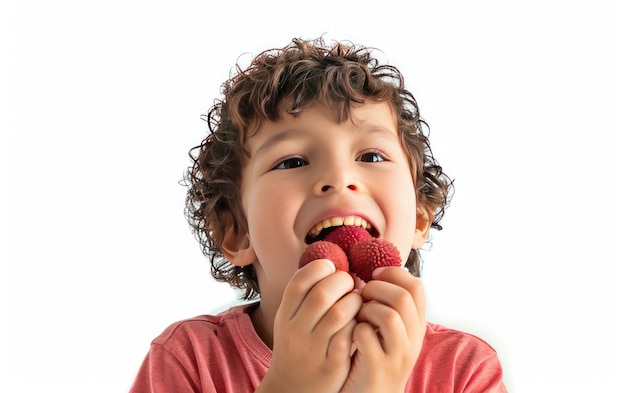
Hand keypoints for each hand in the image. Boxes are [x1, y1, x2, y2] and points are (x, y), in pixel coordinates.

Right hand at [257, 259, 362, 392]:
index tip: (331, 268)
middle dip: (342, 281)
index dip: (318, 268)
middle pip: (321, 294)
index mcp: (284, 316)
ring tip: (357, 301)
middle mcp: (295, 331)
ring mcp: (313, 349)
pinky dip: (358, 324)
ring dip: (355, 301)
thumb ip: (306, 296)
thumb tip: (334, 265)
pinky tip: (360, 321)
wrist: (292, 389)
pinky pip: (349, 336)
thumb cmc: (298, 346)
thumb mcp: (291, 321)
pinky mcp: (332, 365)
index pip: (299, 282)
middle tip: (351, 283)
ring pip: (339, 313)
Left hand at [341, 267, 425, 392]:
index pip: (416, 287)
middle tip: (361, 294)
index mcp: (417, 326)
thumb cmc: (375, 358)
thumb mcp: (391, 332)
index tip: (374, 275)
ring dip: (366, 309)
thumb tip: (375, 273)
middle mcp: (413, 340)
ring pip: (388, 315)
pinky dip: (354, 328)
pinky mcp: (378, 368)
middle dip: (375, 288)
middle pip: (402, 297)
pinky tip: (351, 334)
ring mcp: (397, 355)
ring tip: (358, 316)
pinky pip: (365, 335)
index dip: (393, 274)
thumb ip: (390, 306)